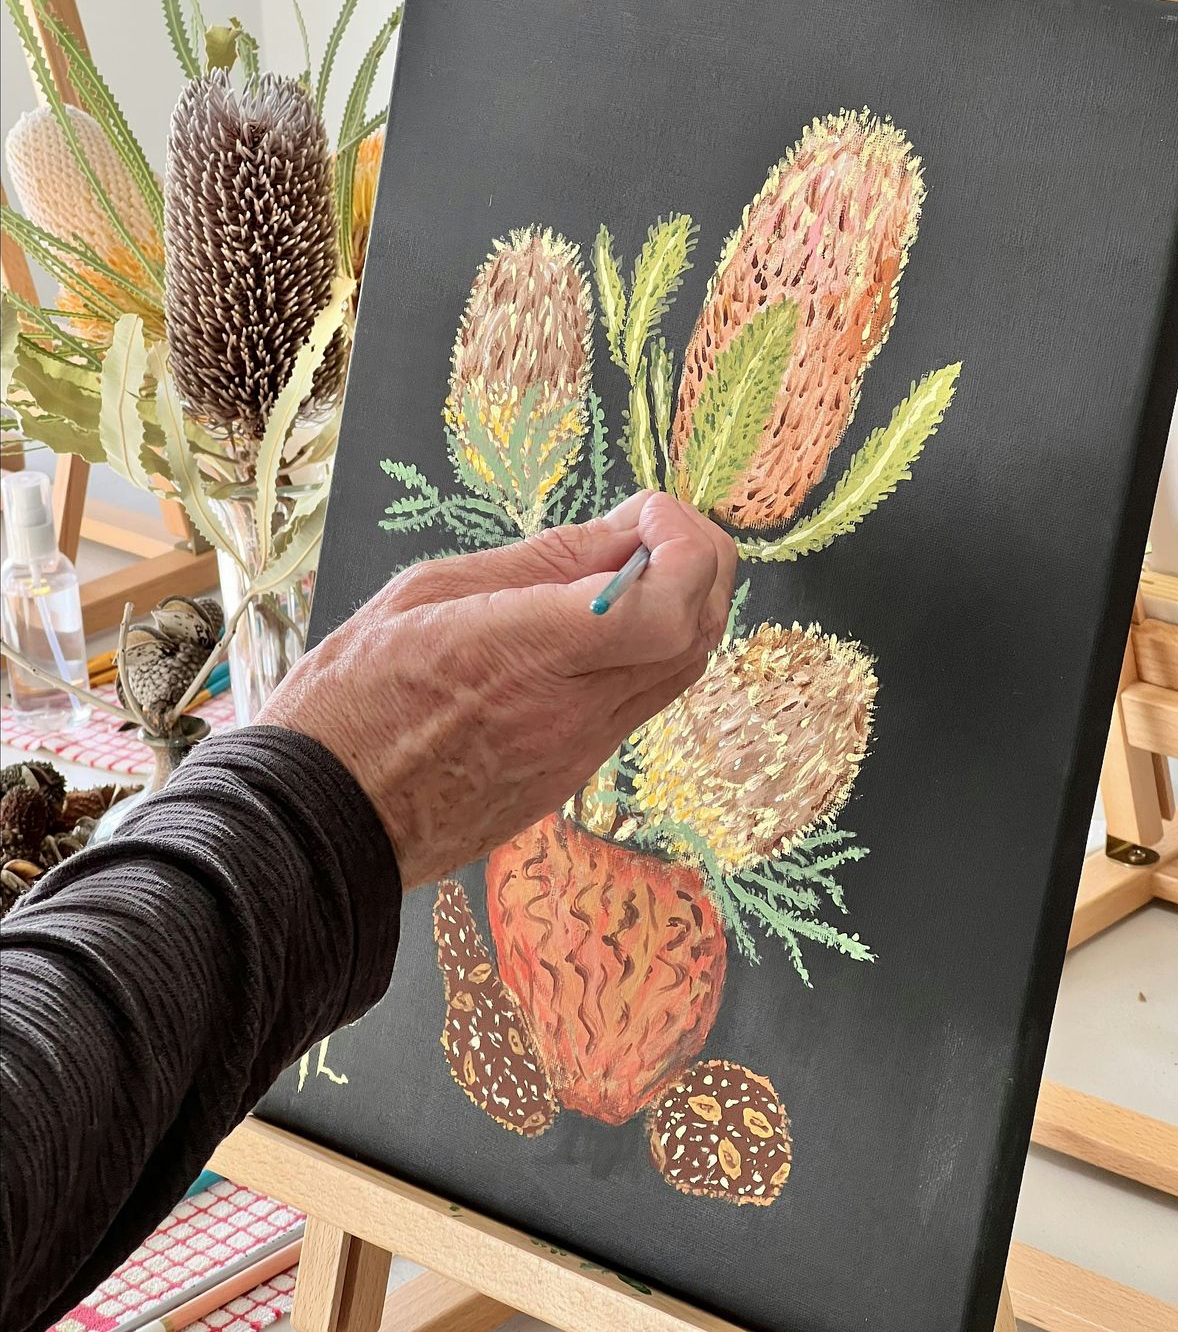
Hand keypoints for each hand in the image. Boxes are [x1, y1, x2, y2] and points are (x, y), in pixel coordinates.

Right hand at [261, 492, 736, 886]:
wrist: (323, 817)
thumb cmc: (353, 698)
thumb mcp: (426, 593)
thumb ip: (540, 561)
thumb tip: (624, 529)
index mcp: (523, 652)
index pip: (664, 608)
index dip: (684, 547)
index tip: (647, 515)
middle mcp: (567, 711)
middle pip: (694, 636)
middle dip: (699, 565)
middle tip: (654, 530)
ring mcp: (576, 753)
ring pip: (679, 673)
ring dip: (682, 608)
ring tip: (628, 569)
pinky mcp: (570, 777)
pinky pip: (638, 704)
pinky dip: (647, 652)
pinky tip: (599, 628)